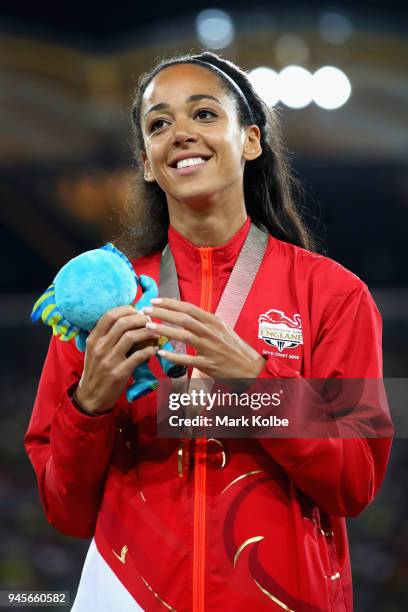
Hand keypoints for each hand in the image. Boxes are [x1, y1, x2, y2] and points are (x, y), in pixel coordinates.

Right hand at [75, 306, 159, 413]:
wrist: (90, 397)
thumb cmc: (96, 371)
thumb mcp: (95, 350)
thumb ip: (107, 336)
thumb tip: (130, 320)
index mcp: (93, 339)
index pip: (109, 316)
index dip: (126, 310)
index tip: (137, 311)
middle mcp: (99, 347)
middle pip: (122, 323)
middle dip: (140, 319)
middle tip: (150, 321)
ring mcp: (108, 360)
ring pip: (131, 337)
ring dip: (147, 333)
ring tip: (155, 334)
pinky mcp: (118, 373)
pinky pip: (138, 356)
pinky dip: (149, 350)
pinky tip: (154, 350)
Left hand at [142, 298, 264, 378]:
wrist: (250, 368)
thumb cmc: (234, 349)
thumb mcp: (221, 330)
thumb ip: (204, 322)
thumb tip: (184, 314)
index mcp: (214, 321)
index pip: (189, 308)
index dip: (170, 303)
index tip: (155, 301)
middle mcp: (212, 332)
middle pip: (184, 319)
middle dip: (162, 313)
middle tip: (145, 311)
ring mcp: (211, 348)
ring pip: (184, 336)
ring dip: (165, 330)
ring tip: (149, 327)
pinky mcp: (209, 364)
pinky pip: (189, 359)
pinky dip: (174, 356)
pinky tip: (161, 353)